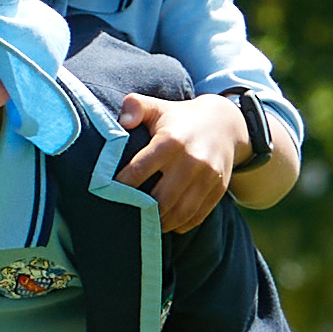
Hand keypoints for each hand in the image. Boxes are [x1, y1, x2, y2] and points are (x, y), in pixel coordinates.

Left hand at [129, 92, 244, 231]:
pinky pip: (197, 215)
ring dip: (162, 223)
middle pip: (161, 199)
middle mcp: (191, 161)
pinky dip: (181, 225)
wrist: (225, 124)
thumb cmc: (179, 118)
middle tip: (126, 216)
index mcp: (170, 141)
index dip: (120, 186)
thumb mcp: (157, 106)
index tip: (107, 194)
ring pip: (180, 212)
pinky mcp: (219, 188)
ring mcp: (208, 177)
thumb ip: (135, 107)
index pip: (138, 171)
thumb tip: (122, 122)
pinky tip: (168, 224)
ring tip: (146, 224)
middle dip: (142, 211)